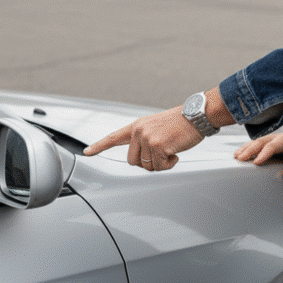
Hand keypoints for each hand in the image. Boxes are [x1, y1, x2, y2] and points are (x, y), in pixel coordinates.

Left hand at [83, 106, 202, 170]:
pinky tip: (176, 152)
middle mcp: (139, 131)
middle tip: (162, 153)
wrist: (196, 116)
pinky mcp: (158, 146)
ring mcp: (147, 138)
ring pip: (147, 166)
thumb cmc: (180, 123)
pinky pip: (160, 167)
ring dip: (161, 163)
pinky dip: (170, 164)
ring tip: (171, 149)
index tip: (86, 152)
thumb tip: (142, 160)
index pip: (114, 137)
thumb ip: (145, 140)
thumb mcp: (157, 127)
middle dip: (148, 162)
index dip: (99, 146)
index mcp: (137, 126)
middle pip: (133, 161)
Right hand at [234, 131, 282, 179]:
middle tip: (240, 159)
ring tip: (236, 157)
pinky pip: (253, 143)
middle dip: (250, 150)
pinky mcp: (265, 142)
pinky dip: (245, 148)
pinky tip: (237, 155)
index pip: (273, 146)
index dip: (264, 154)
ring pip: (255, 142)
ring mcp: (269, 139)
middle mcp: (276, 137)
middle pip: (260, 142)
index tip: (256, 163)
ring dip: (245, 149)